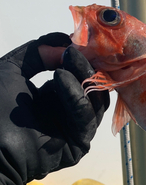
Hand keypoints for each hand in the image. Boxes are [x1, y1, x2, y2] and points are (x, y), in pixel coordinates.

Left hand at [0, 34, 108, 184]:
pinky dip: (76, 97)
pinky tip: (60, 78)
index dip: (82, 58)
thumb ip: (36, 52)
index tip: (80, 39)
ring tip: (68, 58)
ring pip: (94, 100)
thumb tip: (64, 41)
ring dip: (83, 76)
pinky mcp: (78, 145)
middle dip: (86, 64)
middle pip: (92, 86)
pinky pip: (85, 118)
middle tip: (78, 47)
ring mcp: (75, 129)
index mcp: (55, 96)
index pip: (80, 75)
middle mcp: (68, 112)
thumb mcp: (12, 69)